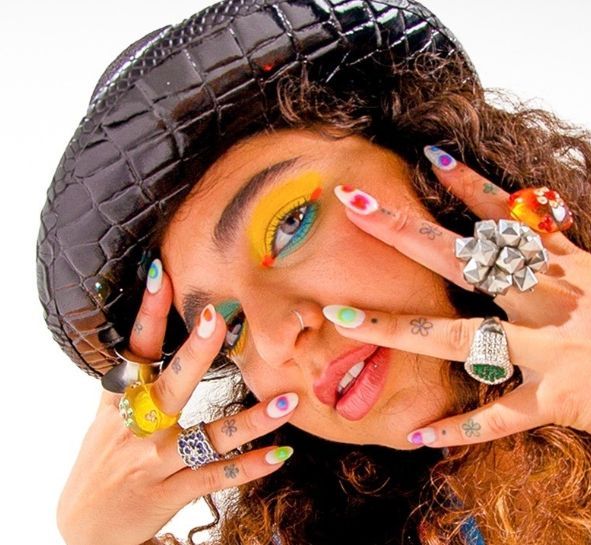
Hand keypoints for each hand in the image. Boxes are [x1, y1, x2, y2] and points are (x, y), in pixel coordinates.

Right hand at [57, 262, 297, 544]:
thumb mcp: (107, 418)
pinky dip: (250, 466)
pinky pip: (217, 477)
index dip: (147, 313)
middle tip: (217, 319)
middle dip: (194, 353)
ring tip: (288, 402)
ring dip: (251, 420)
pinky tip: (280, 454)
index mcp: (120, 402)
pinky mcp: (171, 492)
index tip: (160, 274)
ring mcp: (156, 461)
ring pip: (209, 436)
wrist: (86, 530)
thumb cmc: (103, 462)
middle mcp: (137, 428)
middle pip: (170, 385)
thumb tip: (149, 337)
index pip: (135, 350)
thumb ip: (131, 382)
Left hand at [325, 150, 590, 446]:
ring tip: (340, 317)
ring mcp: (549, 349)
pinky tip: (415, 435)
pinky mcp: (558, 398)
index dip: (469, 184)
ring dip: (397, 327)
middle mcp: (547, 299)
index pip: (511, 215)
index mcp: (568, 267)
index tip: (429, 157)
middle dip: (405, 230)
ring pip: (460, 336)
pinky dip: (459, 428)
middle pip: (464, 257)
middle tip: (354, 203)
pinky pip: (498, 416)